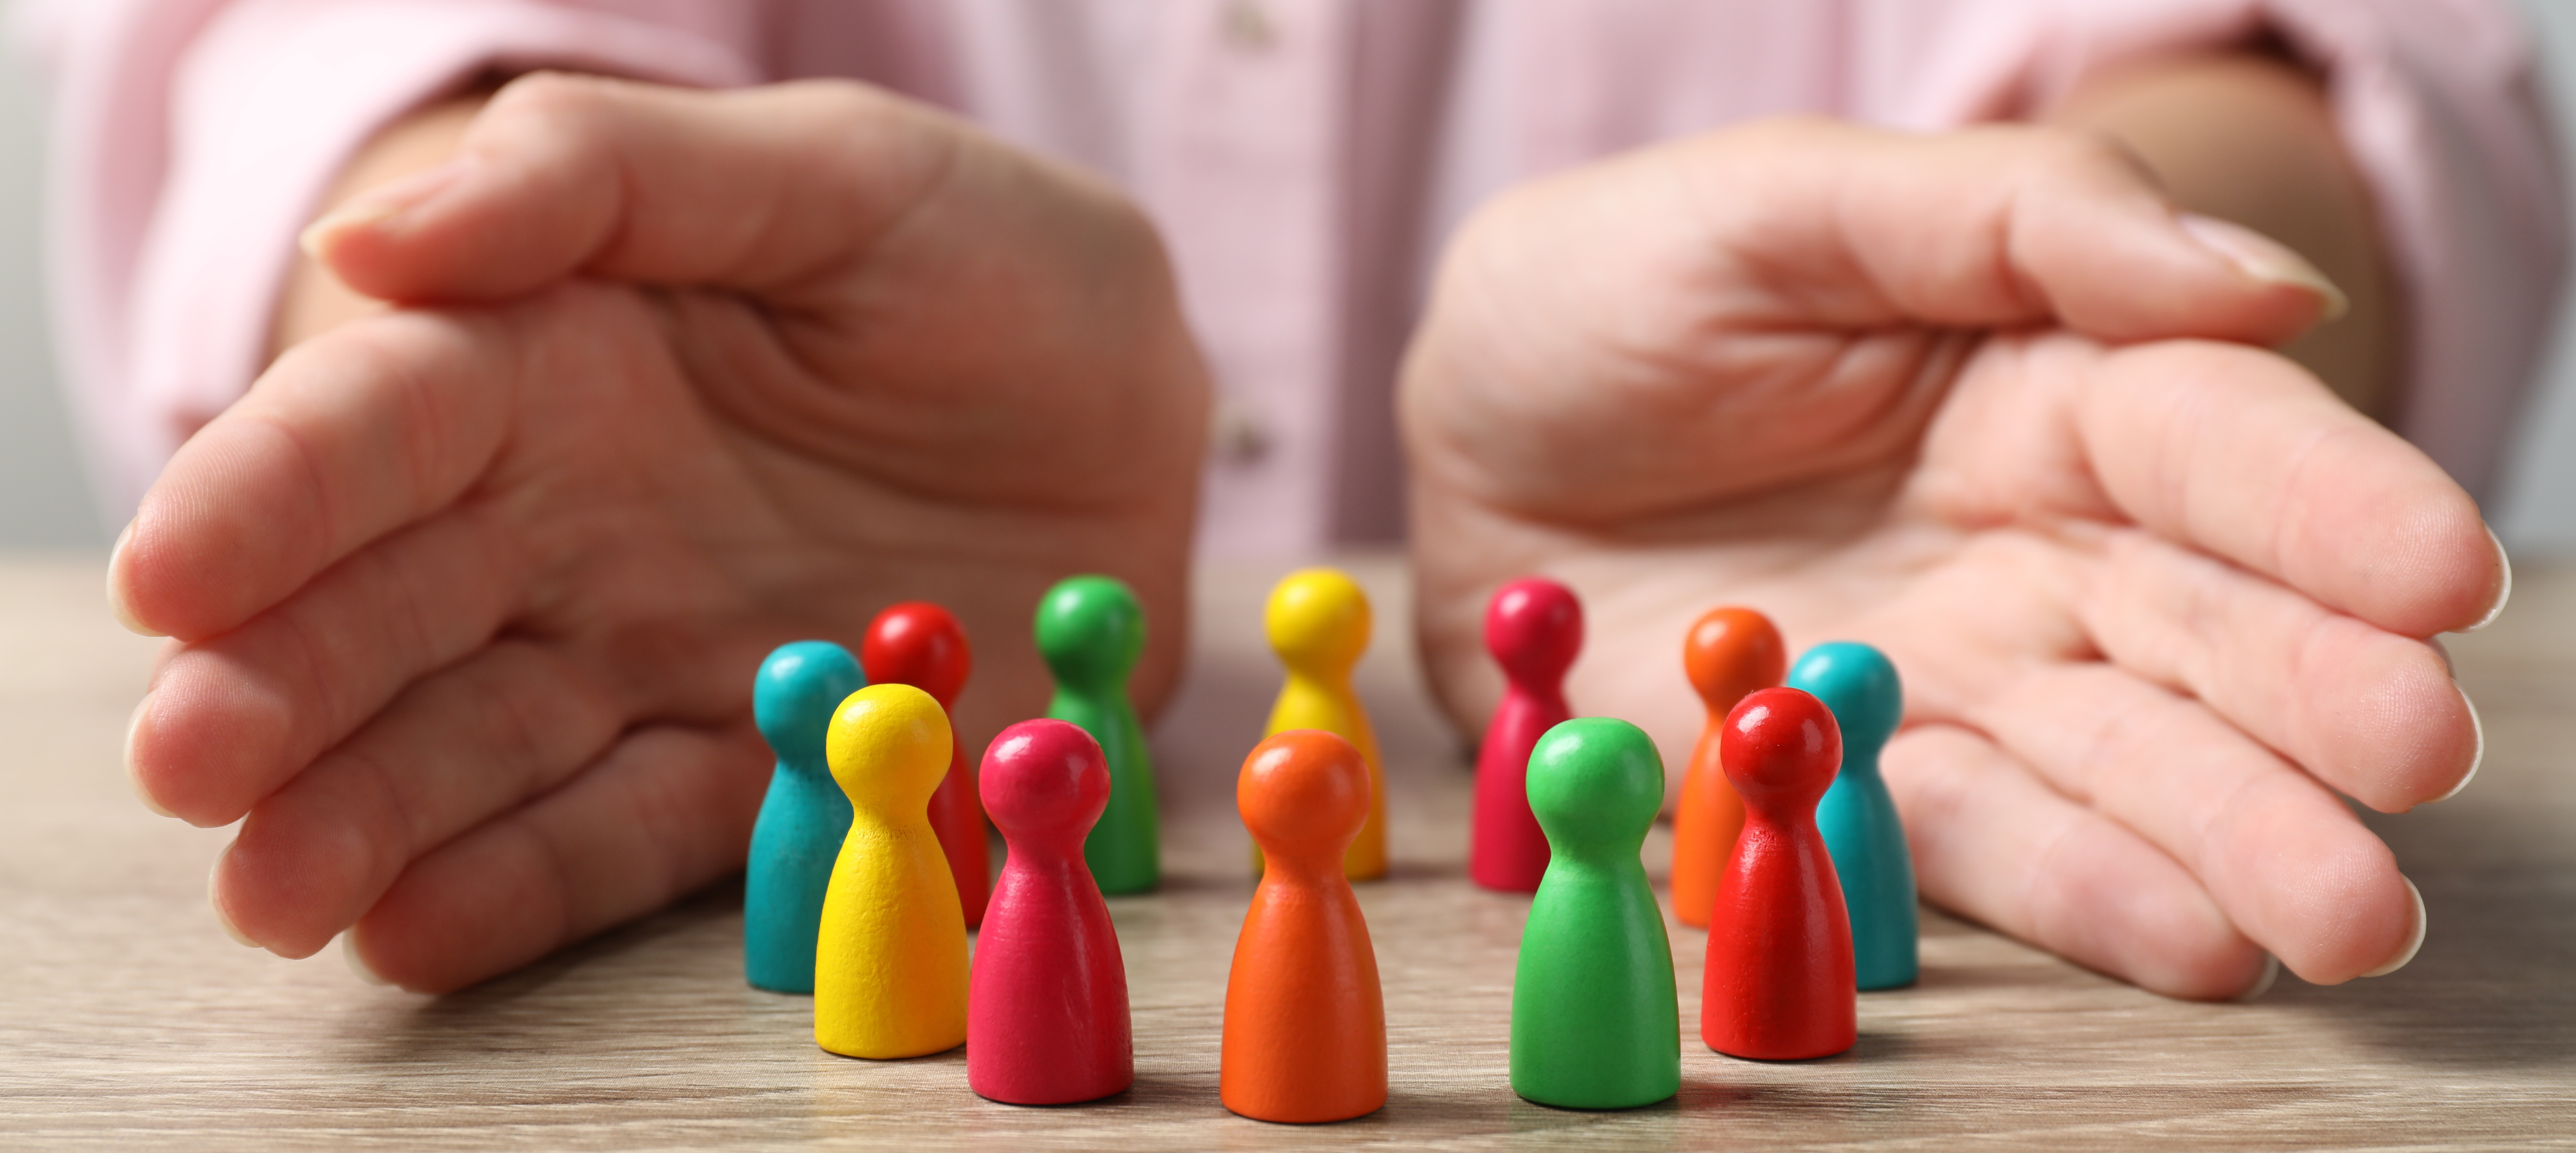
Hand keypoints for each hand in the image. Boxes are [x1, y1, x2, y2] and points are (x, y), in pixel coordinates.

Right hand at [114, 75, 1209, 991]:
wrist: (1137, 412)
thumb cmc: (984, 263)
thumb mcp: (831, 174)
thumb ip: (608, 182)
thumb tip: (371, 243)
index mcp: (546, 365)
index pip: (373, 428)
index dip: (267, 498)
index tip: (171, 574)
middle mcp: (561, 528)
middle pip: (384, 610)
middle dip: (276, 688)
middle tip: (192, 766)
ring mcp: (643, 661)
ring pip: (471, 748)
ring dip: (363, 822)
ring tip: (273, 893)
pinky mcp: (748, 773)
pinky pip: (619, 840)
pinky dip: (521, 891)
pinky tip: (413, 935)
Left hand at [1401, 118, 2497, 998]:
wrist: (1465, 433)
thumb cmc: (1614, 292)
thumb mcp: (1780, 206)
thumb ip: (2015, 224)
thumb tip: (2263, 288)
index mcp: (2049, 387)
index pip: (2219, 446)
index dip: (2332, 507)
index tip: (2439, 572)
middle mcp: (2037, 549)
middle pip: (2208, 626)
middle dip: (2320, 699)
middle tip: (2416, 759)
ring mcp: (1956, 680)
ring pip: (2126, 762)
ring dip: (2239, 837)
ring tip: (2347, 914)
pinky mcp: (1852, 787)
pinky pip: (1975, 848)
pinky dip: (2079, 897)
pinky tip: (2196, 944)